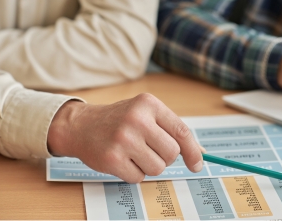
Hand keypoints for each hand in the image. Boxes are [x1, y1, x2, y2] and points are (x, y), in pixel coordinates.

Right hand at [47, 93, 202, 182]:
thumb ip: (171, 129)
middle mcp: (137, 119)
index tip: (197, 163)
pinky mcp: (112, 158)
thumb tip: (199, 152)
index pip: (182, 131)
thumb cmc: (119, 120)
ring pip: (157, 168)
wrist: (82, 125)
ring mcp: (123, 139)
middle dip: (165, 157)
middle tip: (150, 150)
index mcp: (149, 104)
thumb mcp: (146, 113)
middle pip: (172, 153)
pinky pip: (139, 178)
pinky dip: (134, 173)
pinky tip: (123, 160)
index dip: (193, 151)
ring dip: (149, 166)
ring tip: (134, 153)